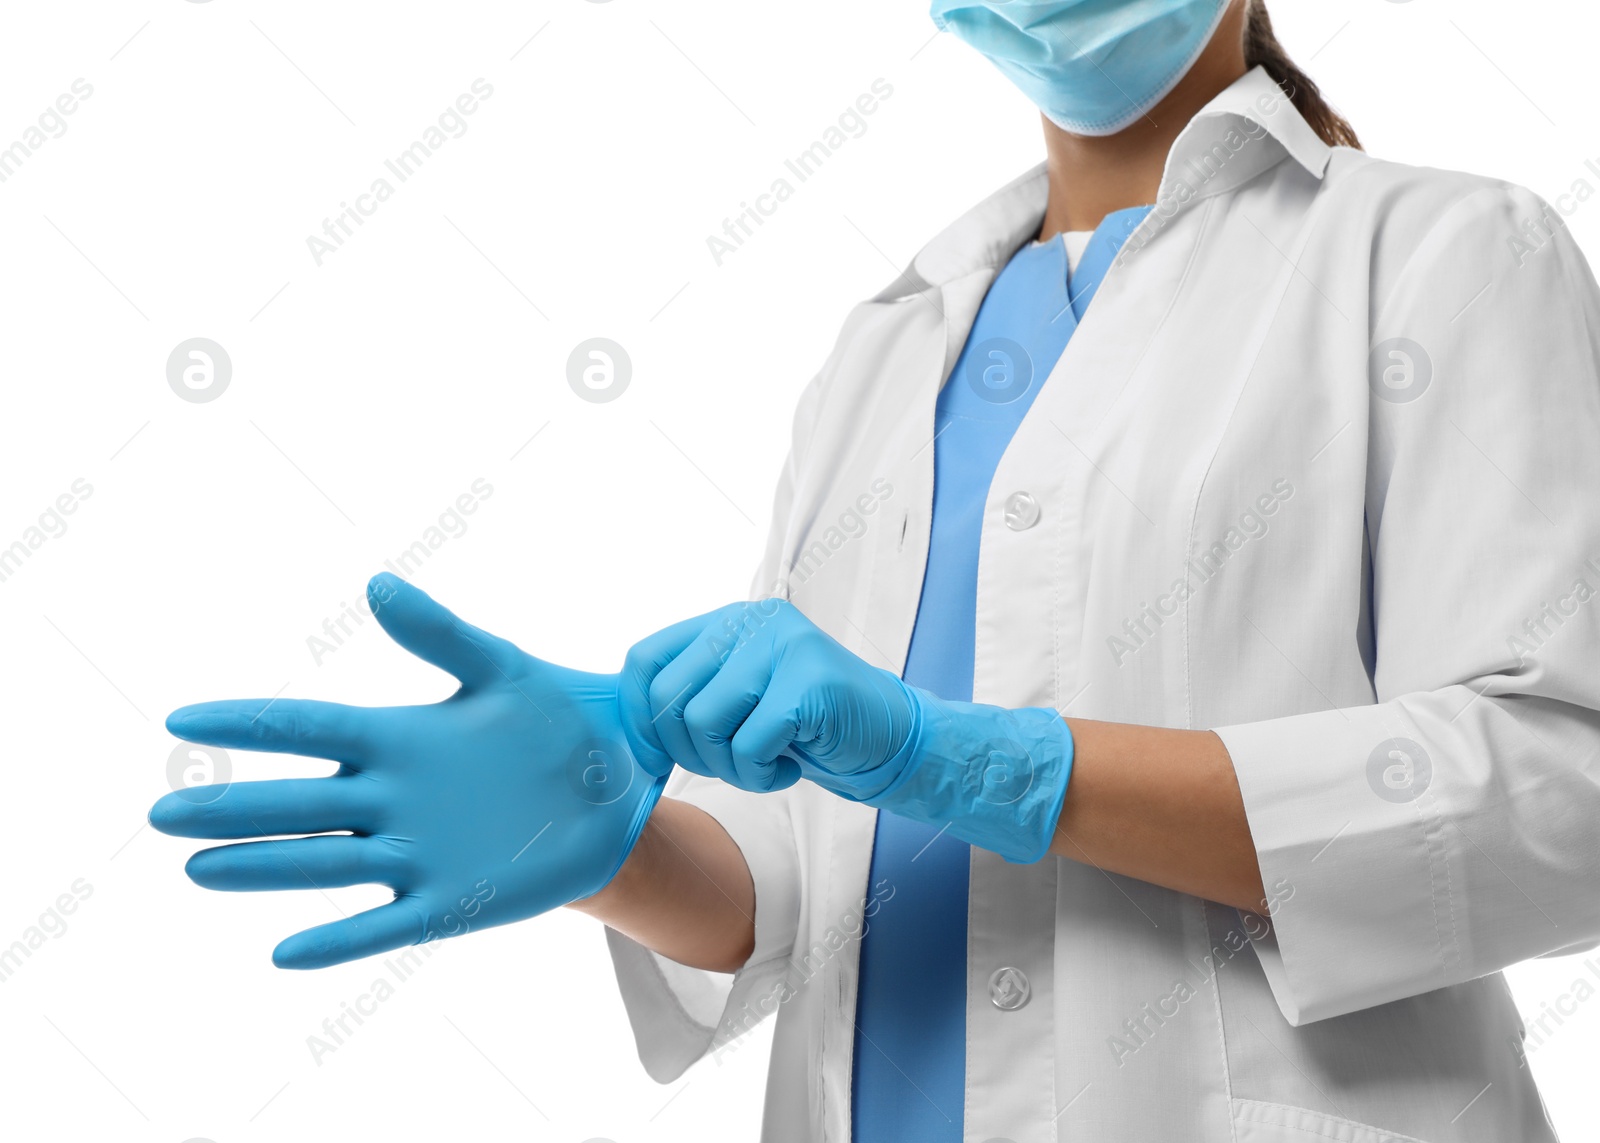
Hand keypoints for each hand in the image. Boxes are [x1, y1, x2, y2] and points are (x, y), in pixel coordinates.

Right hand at [150, 573, 669, 968]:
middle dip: (234, 809)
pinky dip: (339, 941)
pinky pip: (384, 925)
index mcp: (398, 737)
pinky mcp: (451, 901)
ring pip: (324, 863)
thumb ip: (440, 634)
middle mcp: (392, 798)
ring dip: (264, 867)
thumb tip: (377, 583)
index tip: (181, 719)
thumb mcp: (502, 669)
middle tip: (164, 814)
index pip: (308, 728)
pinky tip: (284, 953)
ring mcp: (417, 852)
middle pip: (298, 803)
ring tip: (197, 869)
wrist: (618, 782)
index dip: (248, 724)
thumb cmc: (557, 716)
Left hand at [621, 598, 1075, 862]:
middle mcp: (752, 621)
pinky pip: (749, 744)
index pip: (644, 659)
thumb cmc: (807, 729)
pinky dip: (762, 774)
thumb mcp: (740, 701)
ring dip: (729, 766)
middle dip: (690, 752)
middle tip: (733, 762)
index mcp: (727, 622)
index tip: (656, 756)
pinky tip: (791, 765)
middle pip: (669, 698)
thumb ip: (692, 695)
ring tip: (765, 762)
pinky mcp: (809, 681)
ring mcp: (783, 646)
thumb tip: (625, 732)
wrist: (890, 740)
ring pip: (703, 723)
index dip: (638, 716)